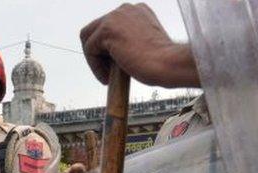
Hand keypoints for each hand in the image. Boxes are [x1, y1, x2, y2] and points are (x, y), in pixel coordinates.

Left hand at [80, 3, 199, 86]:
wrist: (169, 64)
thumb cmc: (163, 61)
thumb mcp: (146, 45)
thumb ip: (130, 41)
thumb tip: (115, 53)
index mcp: (137, 11)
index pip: (112, 25)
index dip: (109, 47)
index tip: (115, 64)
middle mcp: (125, 9)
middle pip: (96, 29)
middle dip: (99, 52)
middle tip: (107, 72)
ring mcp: (115, 18)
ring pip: (90, 39)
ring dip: (95, 60)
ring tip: (107, 76)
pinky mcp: (107, 30)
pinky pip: (89, 49)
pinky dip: (95, 66)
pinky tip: (107, 78)